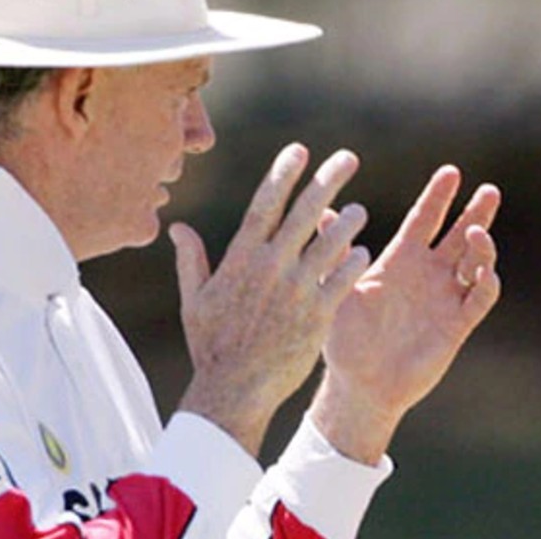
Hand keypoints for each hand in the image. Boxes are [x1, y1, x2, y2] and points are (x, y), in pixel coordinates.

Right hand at [170, 144, 371, 455]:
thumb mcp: (194, 300)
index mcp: (241, 258)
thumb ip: (191, 259)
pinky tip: (363, 252)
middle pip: (304, 212)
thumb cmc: (212, 346)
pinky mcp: (317, 315)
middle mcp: (271, 267)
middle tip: (349, 158)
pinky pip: (342, 280)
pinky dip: (353, 263)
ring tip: (361, 211)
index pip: (265, 203)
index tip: (300, 150)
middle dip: (328, 180)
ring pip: (329, 243)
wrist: (233, 391)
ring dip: (347, 222)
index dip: (283, 173)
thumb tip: (177, 227)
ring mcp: (296, 290)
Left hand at [310, 165, 500, 463]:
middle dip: (476, 211)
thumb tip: (321, 211)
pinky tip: (484, 272)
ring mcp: (446, 297)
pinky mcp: (457, 324)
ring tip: (477, 231)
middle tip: (489, 189)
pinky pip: (480, 299)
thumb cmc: (345, 339)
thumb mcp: (338, 291)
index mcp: (401, 259)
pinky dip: (487, 283)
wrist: (360, 385)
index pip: (425, 219)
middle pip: (459, 234)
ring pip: (476, 262)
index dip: (438, 196)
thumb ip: (337, 254)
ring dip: (483, 245)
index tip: (451, 171)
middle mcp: (428, 274)